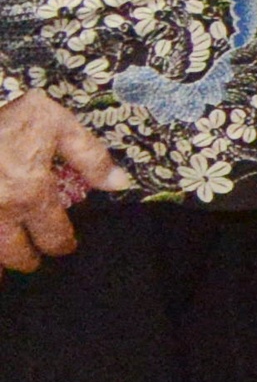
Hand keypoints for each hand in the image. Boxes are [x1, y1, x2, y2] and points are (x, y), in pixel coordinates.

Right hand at [0, 87, 122, 268]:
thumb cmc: (7, 118)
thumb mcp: (56, 124)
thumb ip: (90, 156)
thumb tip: (120, 183)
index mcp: (30, 193)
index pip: (54, 237)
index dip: (62, 244)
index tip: (63, 244)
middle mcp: (0, 212)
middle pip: (17, 256)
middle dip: (28, 259)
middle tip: (33, 257)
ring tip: (6, 264)